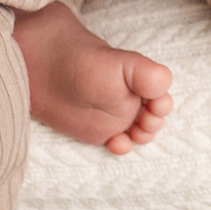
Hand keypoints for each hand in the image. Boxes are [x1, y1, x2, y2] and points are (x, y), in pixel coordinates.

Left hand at [11, 1, 173, 153]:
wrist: (45, 68)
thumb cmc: (84, 61)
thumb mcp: (119, 63)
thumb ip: (145, 72)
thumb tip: (165, 83)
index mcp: (140, 80)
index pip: (162, 96)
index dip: (163, 105)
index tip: (155, 106)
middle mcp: (132, 98)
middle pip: (155, 118)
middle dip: (154, 124)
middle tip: (144, 122)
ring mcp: (116, 116)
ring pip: (140, 133)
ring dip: (143, 137)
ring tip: (135, 134)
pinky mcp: (100, 131)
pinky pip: (119, 144)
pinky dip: (122, 148)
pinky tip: (116, 144)